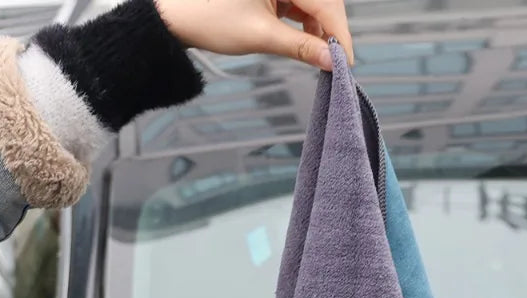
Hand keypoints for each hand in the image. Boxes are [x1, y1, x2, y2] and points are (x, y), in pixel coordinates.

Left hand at [156, 0, 353, 70]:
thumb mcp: (261, 36)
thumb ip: (300, 48)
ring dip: (320, 27)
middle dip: (331, 28)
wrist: (180, 15)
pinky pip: (301, 2)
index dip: (339, 32)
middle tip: (334, 60)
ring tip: (317, 52)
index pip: (325, 2)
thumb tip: (332, 61)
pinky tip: (306, 39)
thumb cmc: (211, 18)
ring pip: (315, 1)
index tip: (346, 60)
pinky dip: (307, 22)